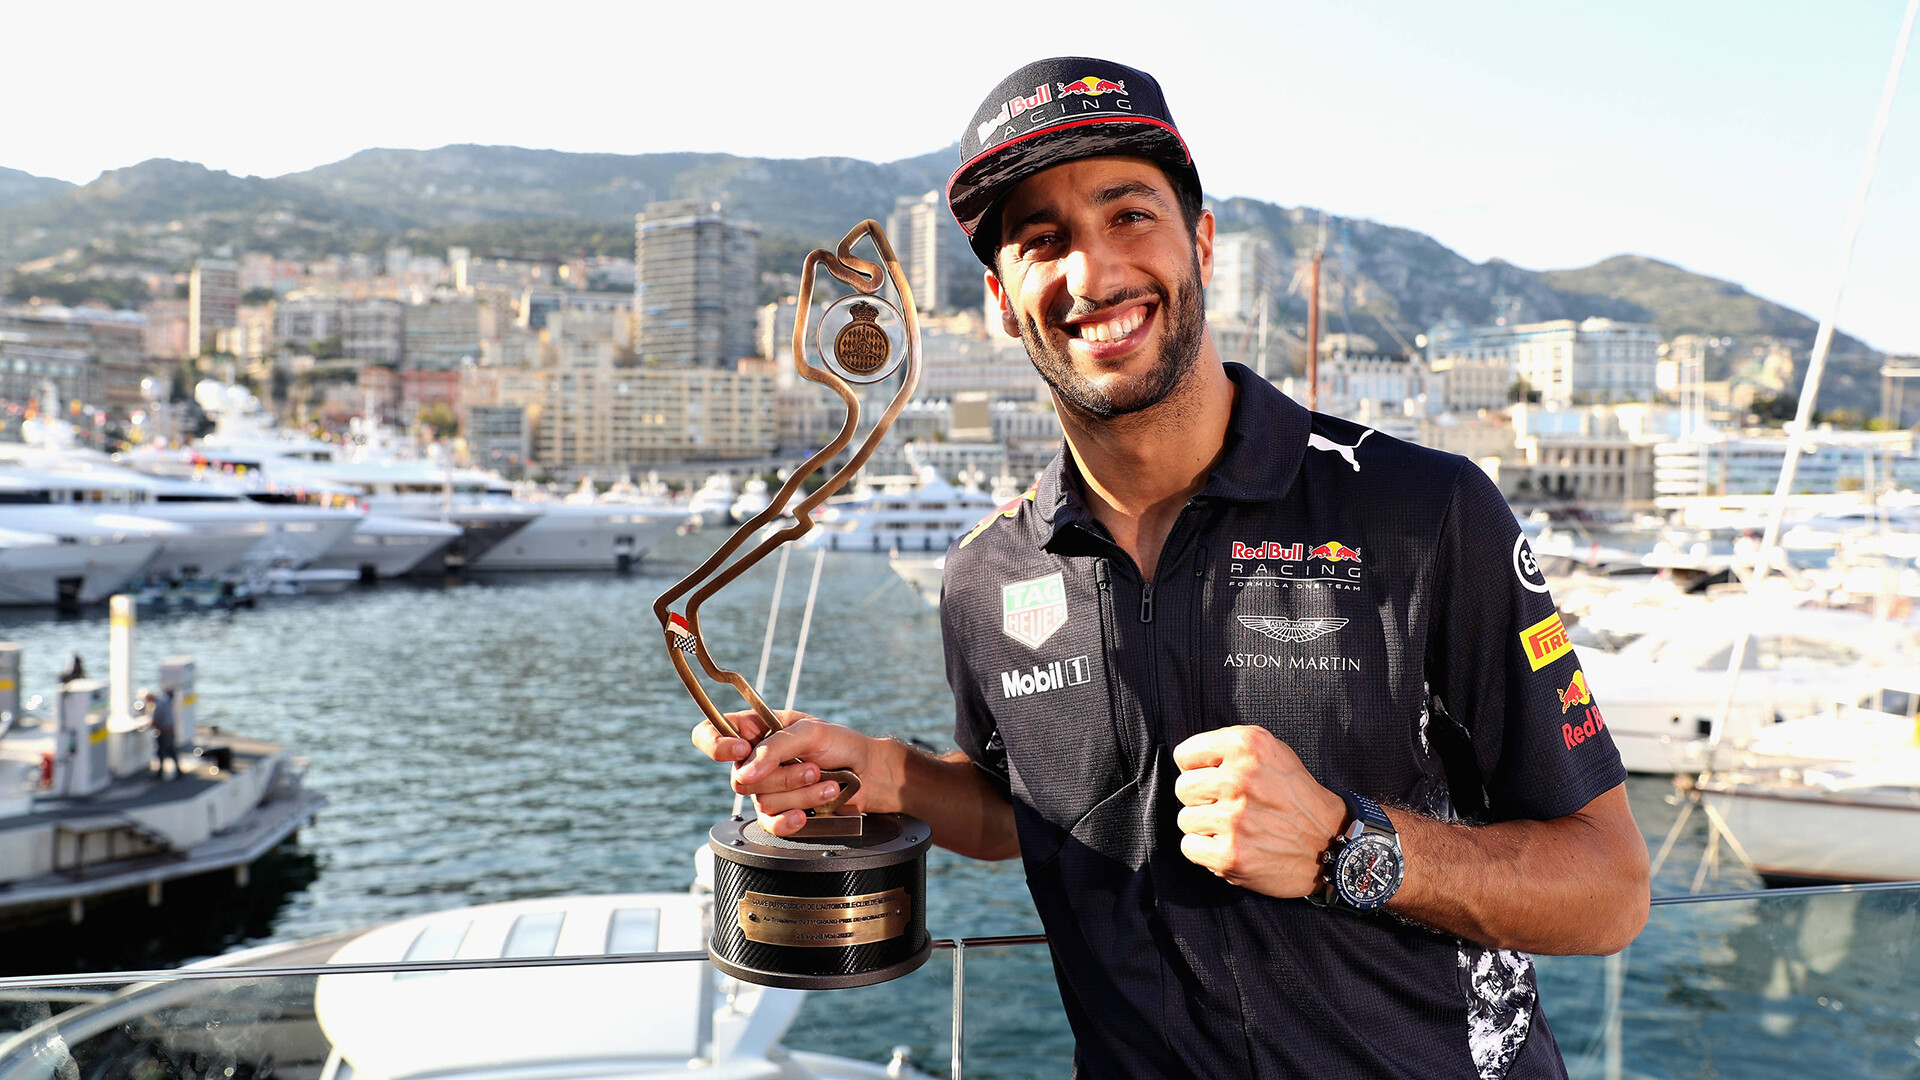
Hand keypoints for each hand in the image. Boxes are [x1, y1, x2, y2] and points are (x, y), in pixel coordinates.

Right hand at [691, 709, 880, 836]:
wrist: (868, 772)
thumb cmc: (840, 743)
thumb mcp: (810, 732)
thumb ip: (775, 747)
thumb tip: (746, 770)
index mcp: (754, 730)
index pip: (709, 733)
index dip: (715, 743)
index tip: (742, 749)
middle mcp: (754, 761)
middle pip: (741, 778)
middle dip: (783, 775)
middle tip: (812, 767)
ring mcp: (766, 789)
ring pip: (763, 801)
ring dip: (801, 793)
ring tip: (829, 783)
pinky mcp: (780, 814)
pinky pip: (771, 824)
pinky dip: (790, 820)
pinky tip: (806, 814)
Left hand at [1172, 725, 1346, 897]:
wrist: (1332, 843)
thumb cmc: (1298, 798)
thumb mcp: (1274, 752)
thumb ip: (1231, 750)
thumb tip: (1187, 762)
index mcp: (1247, 746)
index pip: (1185, 755)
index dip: (1199, 770)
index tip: (1216, 780)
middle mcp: (1239, 779)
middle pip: (1182, 787)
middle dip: (1201, 799)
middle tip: (1229, 807)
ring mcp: (1235, 819)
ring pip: (1185, 819)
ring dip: (1205, 826)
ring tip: (1234, 828)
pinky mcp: (1232, 855)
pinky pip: (1190, 848)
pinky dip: (1205, 851)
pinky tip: (1229, 846)